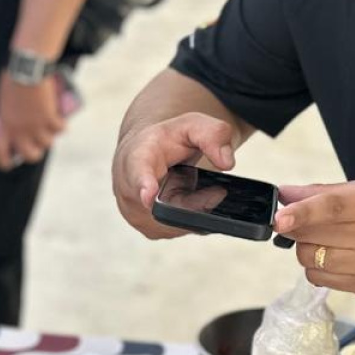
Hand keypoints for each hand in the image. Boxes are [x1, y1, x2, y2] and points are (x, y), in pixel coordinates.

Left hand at [0, 72, 63, 170]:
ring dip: (49, 138)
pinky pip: (60, 130)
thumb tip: (9, 122)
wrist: (27, 70)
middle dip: (34, 153)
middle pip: (30, 155)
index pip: (0, 155)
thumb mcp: (2, 102)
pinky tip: (62, 124)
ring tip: (49, 130)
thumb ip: (6, 115)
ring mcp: (37, 127)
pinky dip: (62, 126)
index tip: (8, 162)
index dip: (3, 162)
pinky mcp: (51, 119)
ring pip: (48, 143)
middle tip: (34, 146)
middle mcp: (20, 132)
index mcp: (4, 129)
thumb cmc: (11, 81)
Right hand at [111, 112, 238, 239]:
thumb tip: (226, 163)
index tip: (149, 196)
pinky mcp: (148, 229)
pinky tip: (194, 203)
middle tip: (218, 192)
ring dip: (194, 211)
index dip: (143, 185)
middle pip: (164, 206)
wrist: (146, 154)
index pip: (137, 171)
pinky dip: (190, 219)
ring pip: (173, 223)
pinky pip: (175, 230)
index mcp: (137, 156)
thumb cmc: (168, 140)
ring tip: (204, 191)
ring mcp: (136, 213)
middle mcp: (128, 189)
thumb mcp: (194, 125)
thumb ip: (213, 135)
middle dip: (195, 203)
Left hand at [273, 178, 354, 296]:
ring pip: (312, 260)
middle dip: (297, 225)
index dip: (302, 212)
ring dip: (306, 247)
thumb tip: (289, 193)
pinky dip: (317, 266)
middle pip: (315, 235)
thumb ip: (332, 191)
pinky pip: (322, 280)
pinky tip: (334, 255)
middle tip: (297, 218)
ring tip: (324, 237)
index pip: (333, 209)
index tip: (279, 217)